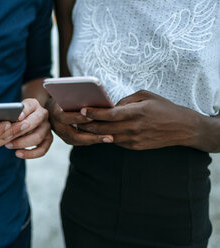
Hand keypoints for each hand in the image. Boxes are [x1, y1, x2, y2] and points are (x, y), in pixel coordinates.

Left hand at [5, 98, 52, 158]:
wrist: (29, 118)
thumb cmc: (18, 115)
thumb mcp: (15, 110)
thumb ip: (11, 114)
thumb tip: (5, 124)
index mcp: (34, 104)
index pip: (29, 106)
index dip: (24, 112)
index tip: (17, 118)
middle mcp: (43, 115)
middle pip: (34, 122)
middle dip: (19, 131)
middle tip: (6, 137)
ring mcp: (47, 127)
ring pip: (38, 137)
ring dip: (22, 143)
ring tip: (8, 145)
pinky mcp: (48, 139)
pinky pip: (42, 149)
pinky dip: (30, 154)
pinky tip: (18, 153)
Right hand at [46, 97, 112, 145]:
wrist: (51, 109)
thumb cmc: (62, 98)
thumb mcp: (65, 95)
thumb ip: (75, 97)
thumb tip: (92, 93)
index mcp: (56, 115)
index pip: (66, 118)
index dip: (80, 118)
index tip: (93, 117)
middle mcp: (58, 128)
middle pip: (75, 136)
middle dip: (93, 136)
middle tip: (109, 137)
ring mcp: (62, 136)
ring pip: (80, 141)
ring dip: (95, 140)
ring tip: (110, 138)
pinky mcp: (68, 140)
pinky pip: (81, 142)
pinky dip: (93, 140)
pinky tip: (105, 138)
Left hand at [77, 90, 202, 149]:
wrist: (182, 128)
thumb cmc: (163, 107)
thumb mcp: (146, 96)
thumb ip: (126, 100)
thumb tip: (110, 106)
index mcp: (136, 112)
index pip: (110, 114)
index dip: (94, 113)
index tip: (81, 110)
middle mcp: (134, 128)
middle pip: (104, 128)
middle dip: (87, 124)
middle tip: (74, 120)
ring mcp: (134, 139)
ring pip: (107, 137)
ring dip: (93, 133)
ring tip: (80, 127)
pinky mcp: (135, 146)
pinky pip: (116, 142)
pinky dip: (105, 137)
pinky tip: (96, 133)